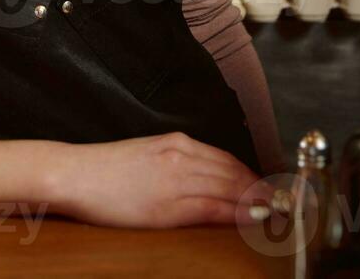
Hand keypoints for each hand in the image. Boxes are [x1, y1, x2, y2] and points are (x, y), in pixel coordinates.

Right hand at [41, 132, 279, 227]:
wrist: (75, 175)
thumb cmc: (106, 170)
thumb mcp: (147, 156)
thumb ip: (177, 164)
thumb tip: (204, 180)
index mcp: (177, 142)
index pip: (228, 159)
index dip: (253, 177)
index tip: (269, 190)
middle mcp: (182, 155)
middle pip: (235, 173)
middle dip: (262, 189)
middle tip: (284, 205)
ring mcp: (176, 179)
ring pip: (229, 189)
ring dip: (257, 201)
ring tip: (276, 213)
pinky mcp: (167, 203)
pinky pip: (212, 207)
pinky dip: (237, 212)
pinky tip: (252, 218)